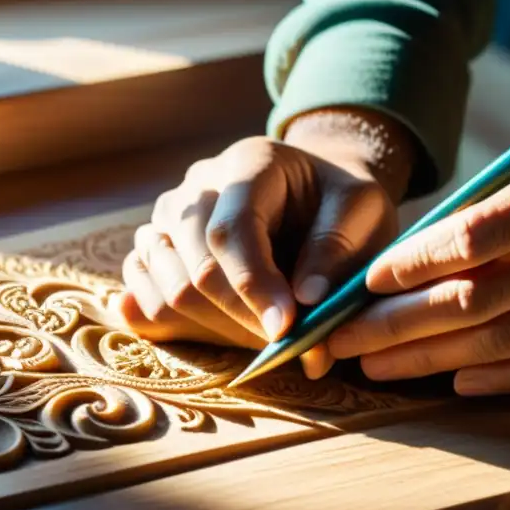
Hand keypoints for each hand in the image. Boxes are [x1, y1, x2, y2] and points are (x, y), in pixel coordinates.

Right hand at [113, 108, 416, 378]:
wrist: (313, 191)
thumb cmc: (339, 202)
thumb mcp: (363, 209)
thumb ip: (338, 249)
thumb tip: (306, 301)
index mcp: (248, 163)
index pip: (231, 229)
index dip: (254, 284)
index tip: (286, 329)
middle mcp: (196, 186)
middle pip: (195, 267)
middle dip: (241, 318)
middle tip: (287, 346)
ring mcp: (167, 218)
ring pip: (168, 288)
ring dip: (217, 329)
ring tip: (264, 334)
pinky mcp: (154, 249)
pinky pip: (145, 298)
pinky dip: (182, 327)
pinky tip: (226, 329)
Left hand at [328, 112, 509, 394]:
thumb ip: (499, 192)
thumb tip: (412, 250)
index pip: (482, 230)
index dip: (416, 262)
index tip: (364, 283)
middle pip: (483, 296)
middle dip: (399, 323)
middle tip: (341, 339)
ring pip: (508, 338)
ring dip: (430, 358)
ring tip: (375, 365)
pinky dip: (498, 378)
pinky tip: (449, 379)